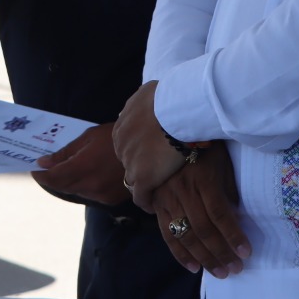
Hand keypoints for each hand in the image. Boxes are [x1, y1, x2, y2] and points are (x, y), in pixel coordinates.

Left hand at [32, 122, 129, 205]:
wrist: (147, 147)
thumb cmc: (115, 137)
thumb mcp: (88, 138)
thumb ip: (65, 153)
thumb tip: (44, 162)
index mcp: (83, 167)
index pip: (53, 177)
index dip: (41, 175)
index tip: (34, 169)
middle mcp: (91, 185)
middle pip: (62, 186)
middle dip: (52, 178)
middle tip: (46, 169)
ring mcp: (102, 195)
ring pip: (75, 191)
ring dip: (67, 182)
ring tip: (65, 169)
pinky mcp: (111, 200)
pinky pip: (89, 194)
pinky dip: (82, 185)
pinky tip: (84, 174)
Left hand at [113, 81, 187, 209]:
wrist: (177, 109)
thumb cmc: (169, 96)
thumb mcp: (148, 93)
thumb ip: (143, 102)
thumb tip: (147, 98)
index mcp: (121, 127)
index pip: (127, 145)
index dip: (140, 151)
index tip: (152, 155)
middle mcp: (121, 145)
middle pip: (129, 161)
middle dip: (140, 166)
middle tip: (158, 172)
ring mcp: (130, 163)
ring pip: (133, 180)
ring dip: (144, 185)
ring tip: (156, 192)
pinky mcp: (143, 179)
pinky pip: (140, 197)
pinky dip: (147, 202)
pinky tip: (154, 205)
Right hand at [145, 143, 249, 276]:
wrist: (168, 132)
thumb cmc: (203, 149)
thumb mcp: (222, 164)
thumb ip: (228, 190)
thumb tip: (235, 216)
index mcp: (203, 180)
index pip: (220, 214)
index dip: (233, 235)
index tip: (246, 252)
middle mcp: (184, 191)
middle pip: (203, 229)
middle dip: (221, 253)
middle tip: (235, 269)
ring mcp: (168, 198)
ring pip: (185, 234)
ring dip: (204, 257)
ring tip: (219, 273)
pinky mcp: (157, 203)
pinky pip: (167, 232)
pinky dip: (180, 252)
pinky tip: (193, 266)